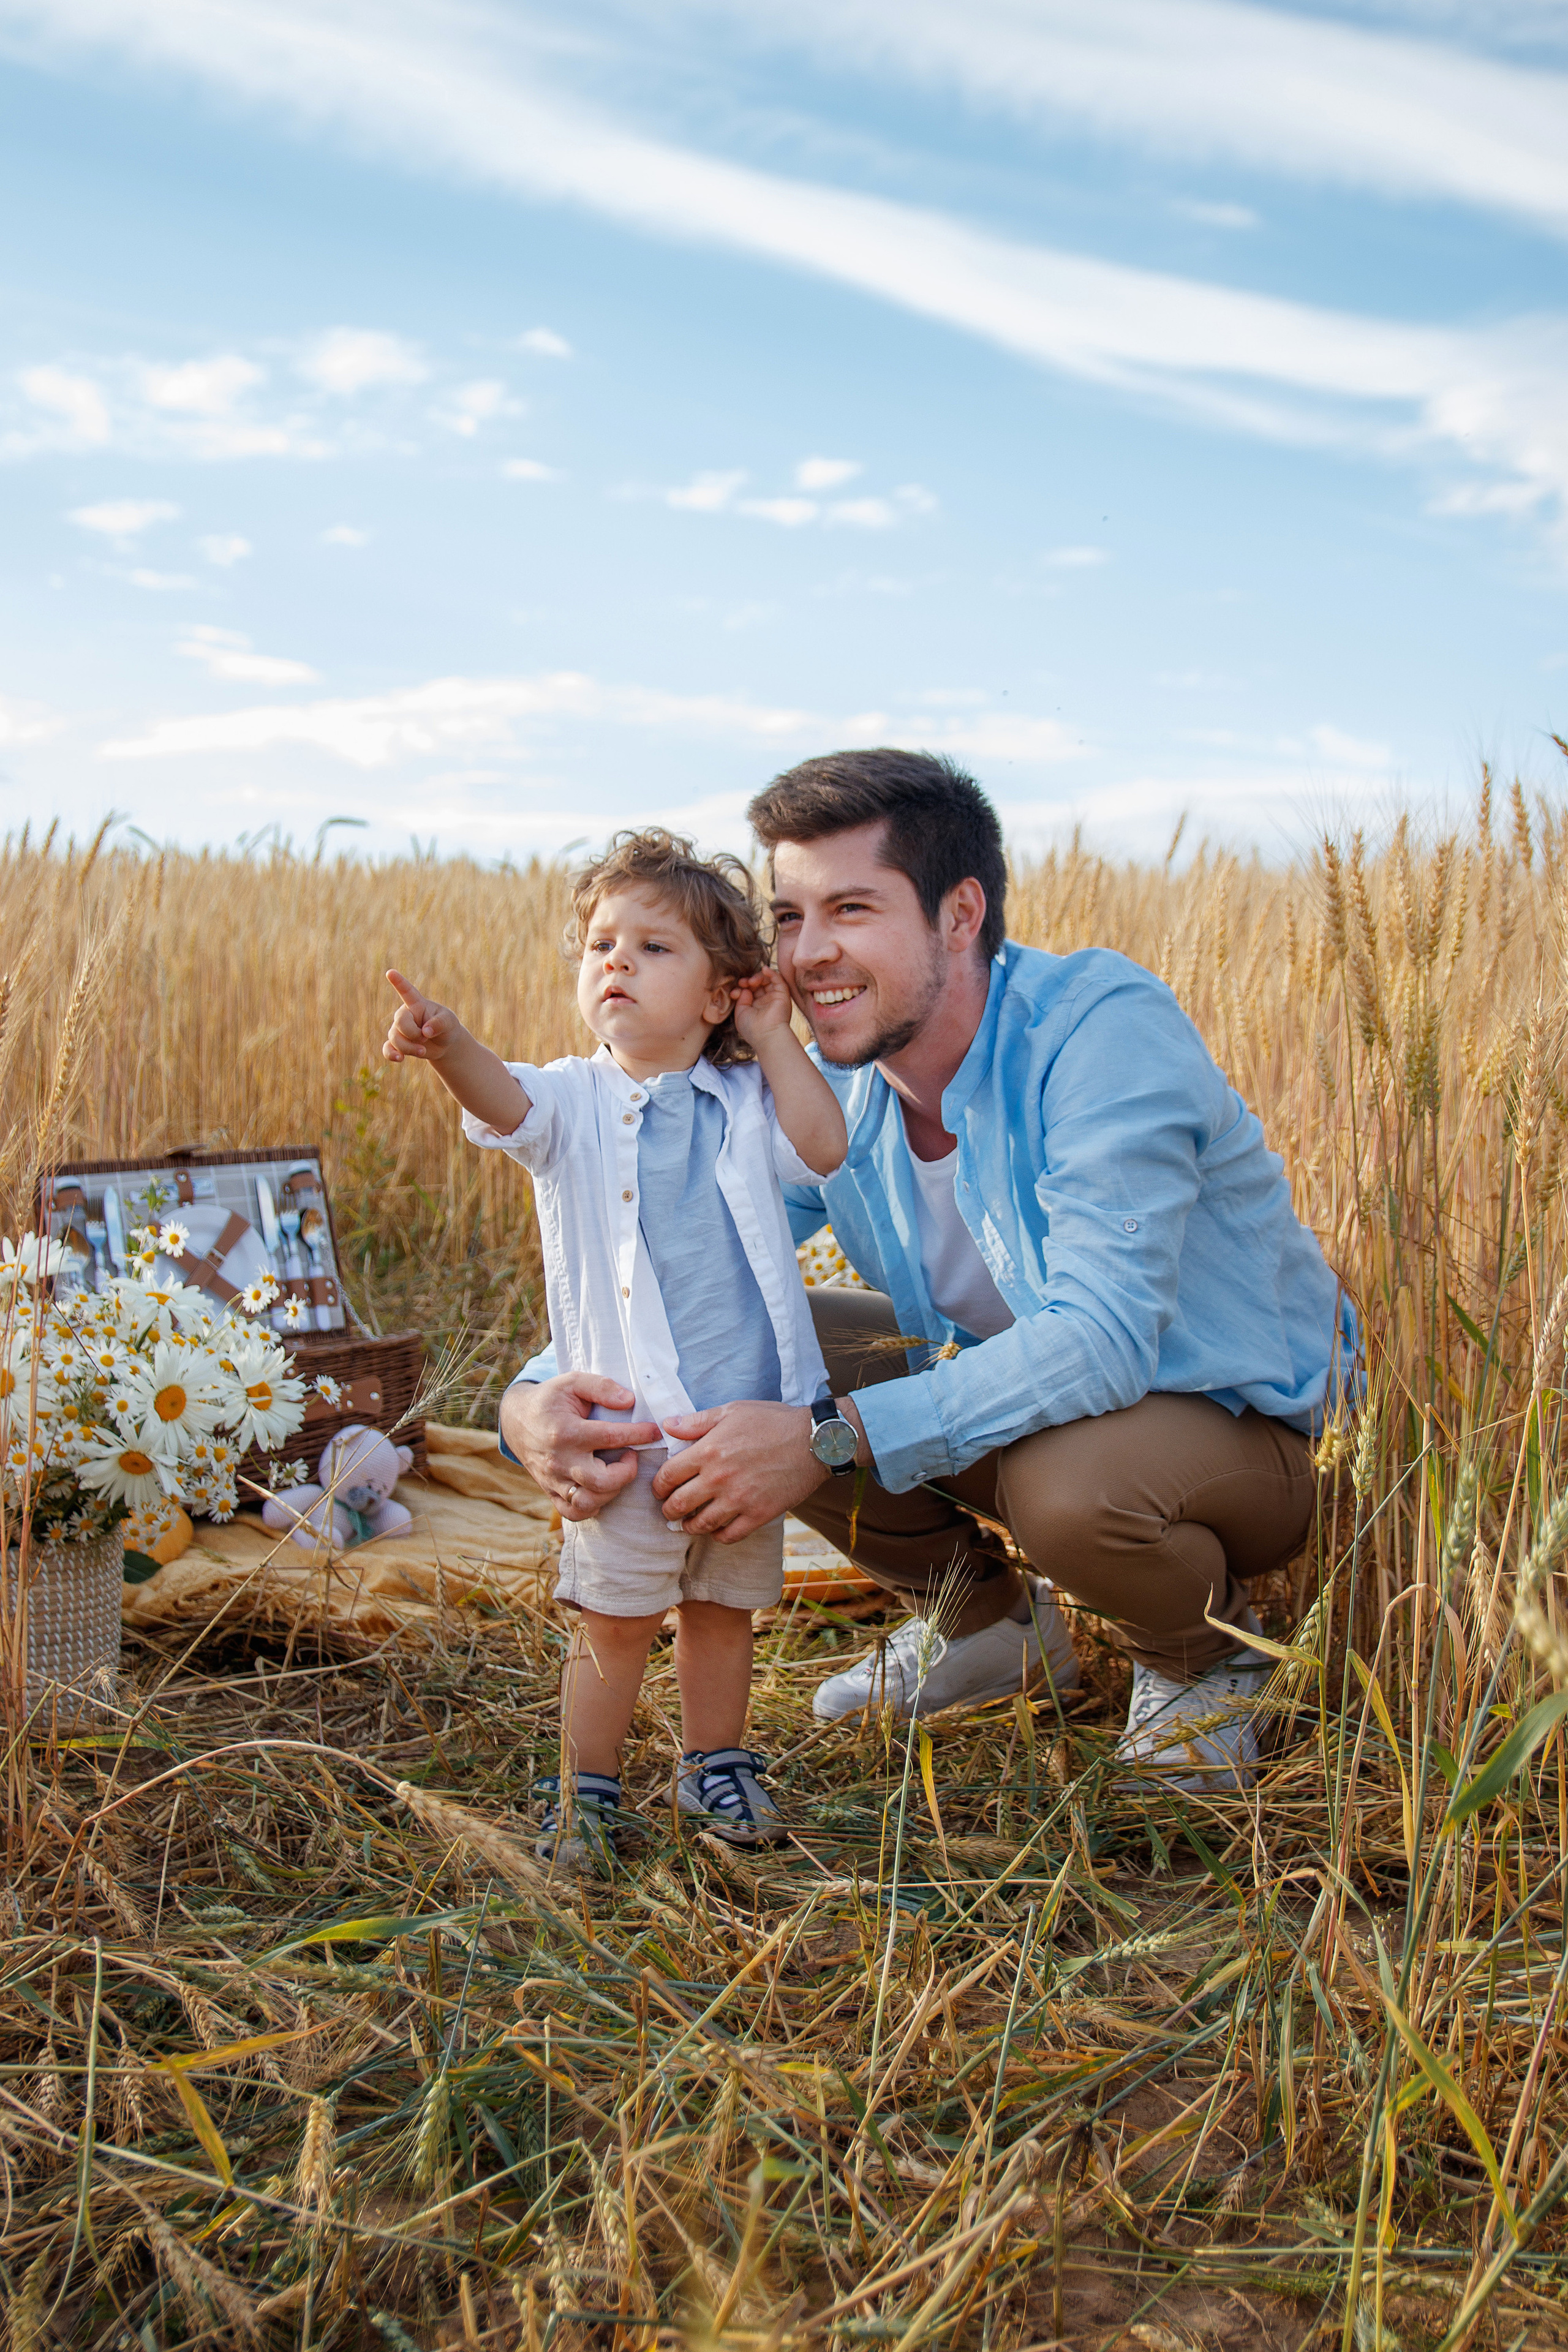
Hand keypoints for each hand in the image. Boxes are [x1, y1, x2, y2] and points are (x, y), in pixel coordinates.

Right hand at [383, 970, 466, 1064]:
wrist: (444, 1044)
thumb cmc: (447, 1027)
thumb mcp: (450, 1023)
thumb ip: (439, 1024)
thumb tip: (425, 1032)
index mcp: (417, 1004)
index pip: (407, 991)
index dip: (399, 982)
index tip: (390, 972)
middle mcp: (405, 1015)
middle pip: (399, 1022)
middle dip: (413, 1033)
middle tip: (425, 1037)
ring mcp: (399, 1029)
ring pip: (395, 1038)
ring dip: (409, 1048)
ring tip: (423, 1051)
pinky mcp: (397, 1044)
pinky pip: (387, 1049)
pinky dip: (391, 1054)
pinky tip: (399, 1059)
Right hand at [498, 1373, 660, 1519]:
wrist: (517, 1420)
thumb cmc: (551, 1399)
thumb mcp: (573, 1382)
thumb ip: (602, 1387)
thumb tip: (629, 1401)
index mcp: (566, 1431)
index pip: (610, 1437)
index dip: (639, 1435)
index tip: (654, 1431)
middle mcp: (559, 1460)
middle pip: (600, 1482)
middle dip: (626, 1471)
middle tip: (630, 1455)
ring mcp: (554, 1480)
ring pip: (588, 1502)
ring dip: (611, 1491)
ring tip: (617, 1472)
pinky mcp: (551, 1491)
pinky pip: (574, 1513)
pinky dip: (592, 1506)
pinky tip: (601, 1488)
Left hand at [651, 1400, 825, 1539]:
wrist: (814, 1441)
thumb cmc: (773, 1421)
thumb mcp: (733, 1411)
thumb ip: (697, 1421)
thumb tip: (666, 1426)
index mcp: (708, 1451)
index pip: (667, 1476)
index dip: (658, 1486)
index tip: (660, 1488)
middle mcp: (719, 1479)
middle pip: (678, 1505)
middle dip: (668, 1510)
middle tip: (669, 1509)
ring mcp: (739, 1500)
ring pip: (700, 1525)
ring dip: (689, 1526)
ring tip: (689, 1523)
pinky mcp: (758, 1515)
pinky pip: (728, 1536)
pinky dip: (717, 1536)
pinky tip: (717, 1529)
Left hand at [730, 966, 794, 1046]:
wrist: (767, 1036)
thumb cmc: (752, 1029)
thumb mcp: (740, 1013)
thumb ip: (741, 999)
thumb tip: (745, 989)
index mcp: (755, 1006)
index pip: (749, 990)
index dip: (741, 988)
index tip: (735, 992)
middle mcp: (765, 1001)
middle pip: (757, 983)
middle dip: (748, 981)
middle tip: (743, 983)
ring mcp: (774, 997)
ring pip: (767, 980)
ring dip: (758, 977)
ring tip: (752, 981)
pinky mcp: (783, 994)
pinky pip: (778, 979)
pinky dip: (771, 972)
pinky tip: (764, 969)